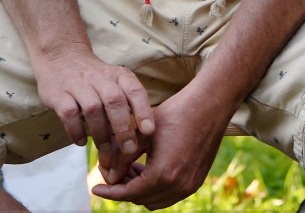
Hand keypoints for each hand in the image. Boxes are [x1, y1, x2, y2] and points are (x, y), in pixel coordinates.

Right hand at [31, 46, 153, 180]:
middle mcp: (99, 77)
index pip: (134, 90)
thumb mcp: (113, 82)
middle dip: (123, 128)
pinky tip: (81, 141)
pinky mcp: (58, 94)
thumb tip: (141, 134)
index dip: (143, 111)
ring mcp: (77, 84)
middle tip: (128, 150)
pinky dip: (76, 131)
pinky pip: (69, 114)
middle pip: (114, 101)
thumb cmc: (93, 78)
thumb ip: (127, 103)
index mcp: (117, 75)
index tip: (148, 131)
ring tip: (105, 152)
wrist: (60, 56)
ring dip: (101, 134)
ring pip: (93, 108)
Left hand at [91, 81, 233, 208]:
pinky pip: (169, 195)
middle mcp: (179, 185)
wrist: (209, 106)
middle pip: (141, 199)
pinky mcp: (196, 181)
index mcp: (164, 173)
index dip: (110, 192)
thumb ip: (123, 156)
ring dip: (139, 189)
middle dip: (123, 188)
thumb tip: (109, 175)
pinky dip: (154, 188)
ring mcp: (190, 185)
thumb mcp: (143, 132)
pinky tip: (147, 168)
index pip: (129, 193)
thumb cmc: (176, 113)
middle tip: (111, 170)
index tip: (95, 188)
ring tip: (129, 168)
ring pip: (155, 200)